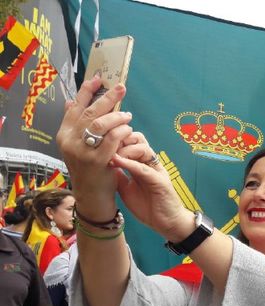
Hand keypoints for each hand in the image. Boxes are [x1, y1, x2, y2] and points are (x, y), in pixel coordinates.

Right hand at [56, 76, 133, 218]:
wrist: (92, 196)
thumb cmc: (89, 168)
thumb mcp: (78, 145)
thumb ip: (75, 124)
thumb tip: (71, 101)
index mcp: (64, 134)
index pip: (75, 106)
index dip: (87, 90)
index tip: (99, 78)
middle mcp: (70, 141)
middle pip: (90, 112)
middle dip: (108, 98)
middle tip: (121, 88)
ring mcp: (82, 152)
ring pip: (101, 124)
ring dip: (118, 117)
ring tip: (127, 116)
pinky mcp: (97, 161)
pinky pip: (113, 139)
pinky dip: (122, 131)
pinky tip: (129, 130)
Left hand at [111, 133, 193, 240]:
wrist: (166, 222)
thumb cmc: (148, 207)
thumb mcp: (126, 188)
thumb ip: (118, 175)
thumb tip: (103, 165)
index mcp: (143, 164)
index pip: (132, 142)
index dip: (117, 139)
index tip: (101, 144)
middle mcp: (150, 164)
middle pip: (138, 139)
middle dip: (121, 139)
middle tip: (106, 146)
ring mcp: (156, 171)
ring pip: (143, 149)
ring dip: (125, 150)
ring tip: (111, 156)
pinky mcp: (159, 181)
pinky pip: (144, 168)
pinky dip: (130, 163)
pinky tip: (117, 161)